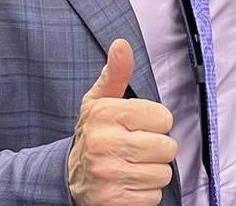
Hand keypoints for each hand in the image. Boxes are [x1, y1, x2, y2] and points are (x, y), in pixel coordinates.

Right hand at [69, 39, 177, 205]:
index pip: (163, 117)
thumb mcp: (99, 101)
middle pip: (167, 147)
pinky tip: (127, 184)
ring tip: (130, 166)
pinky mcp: (113, 201)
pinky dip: (144, 193)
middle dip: (156, 150)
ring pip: (162, 174)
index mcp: (104, 114)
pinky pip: (152, 197)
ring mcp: (108, 174)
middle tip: (136, 148)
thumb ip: (115, 73)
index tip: (138, 126)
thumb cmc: (93, 134)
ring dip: (151, 172)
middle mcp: (104, 143)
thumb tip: (121, 44)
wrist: (68, 177)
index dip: (155, 123)